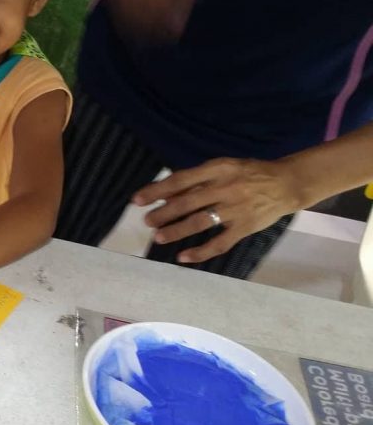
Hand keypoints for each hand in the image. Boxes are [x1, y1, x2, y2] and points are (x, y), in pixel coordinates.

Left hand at [133, 158, 302, 262]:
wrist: (287, 183)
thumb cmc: (248, 174)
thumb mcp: (223, 167)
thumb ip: (197, 179)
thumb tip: (166, 193)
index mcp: (218, 169)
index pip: (181, 180)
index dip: (157, 190)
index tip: (138, 200)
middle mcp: (225, 188)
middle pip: (188, 202)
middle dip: (164, 213)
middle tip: (147, 221)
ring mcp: (235, 209)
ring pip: (200, 223)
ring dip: (177, 231)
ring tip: (158, 237)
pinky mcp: (245, 227)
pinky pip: (220, 243)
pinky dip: (200, 252)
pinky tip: (183, 257)